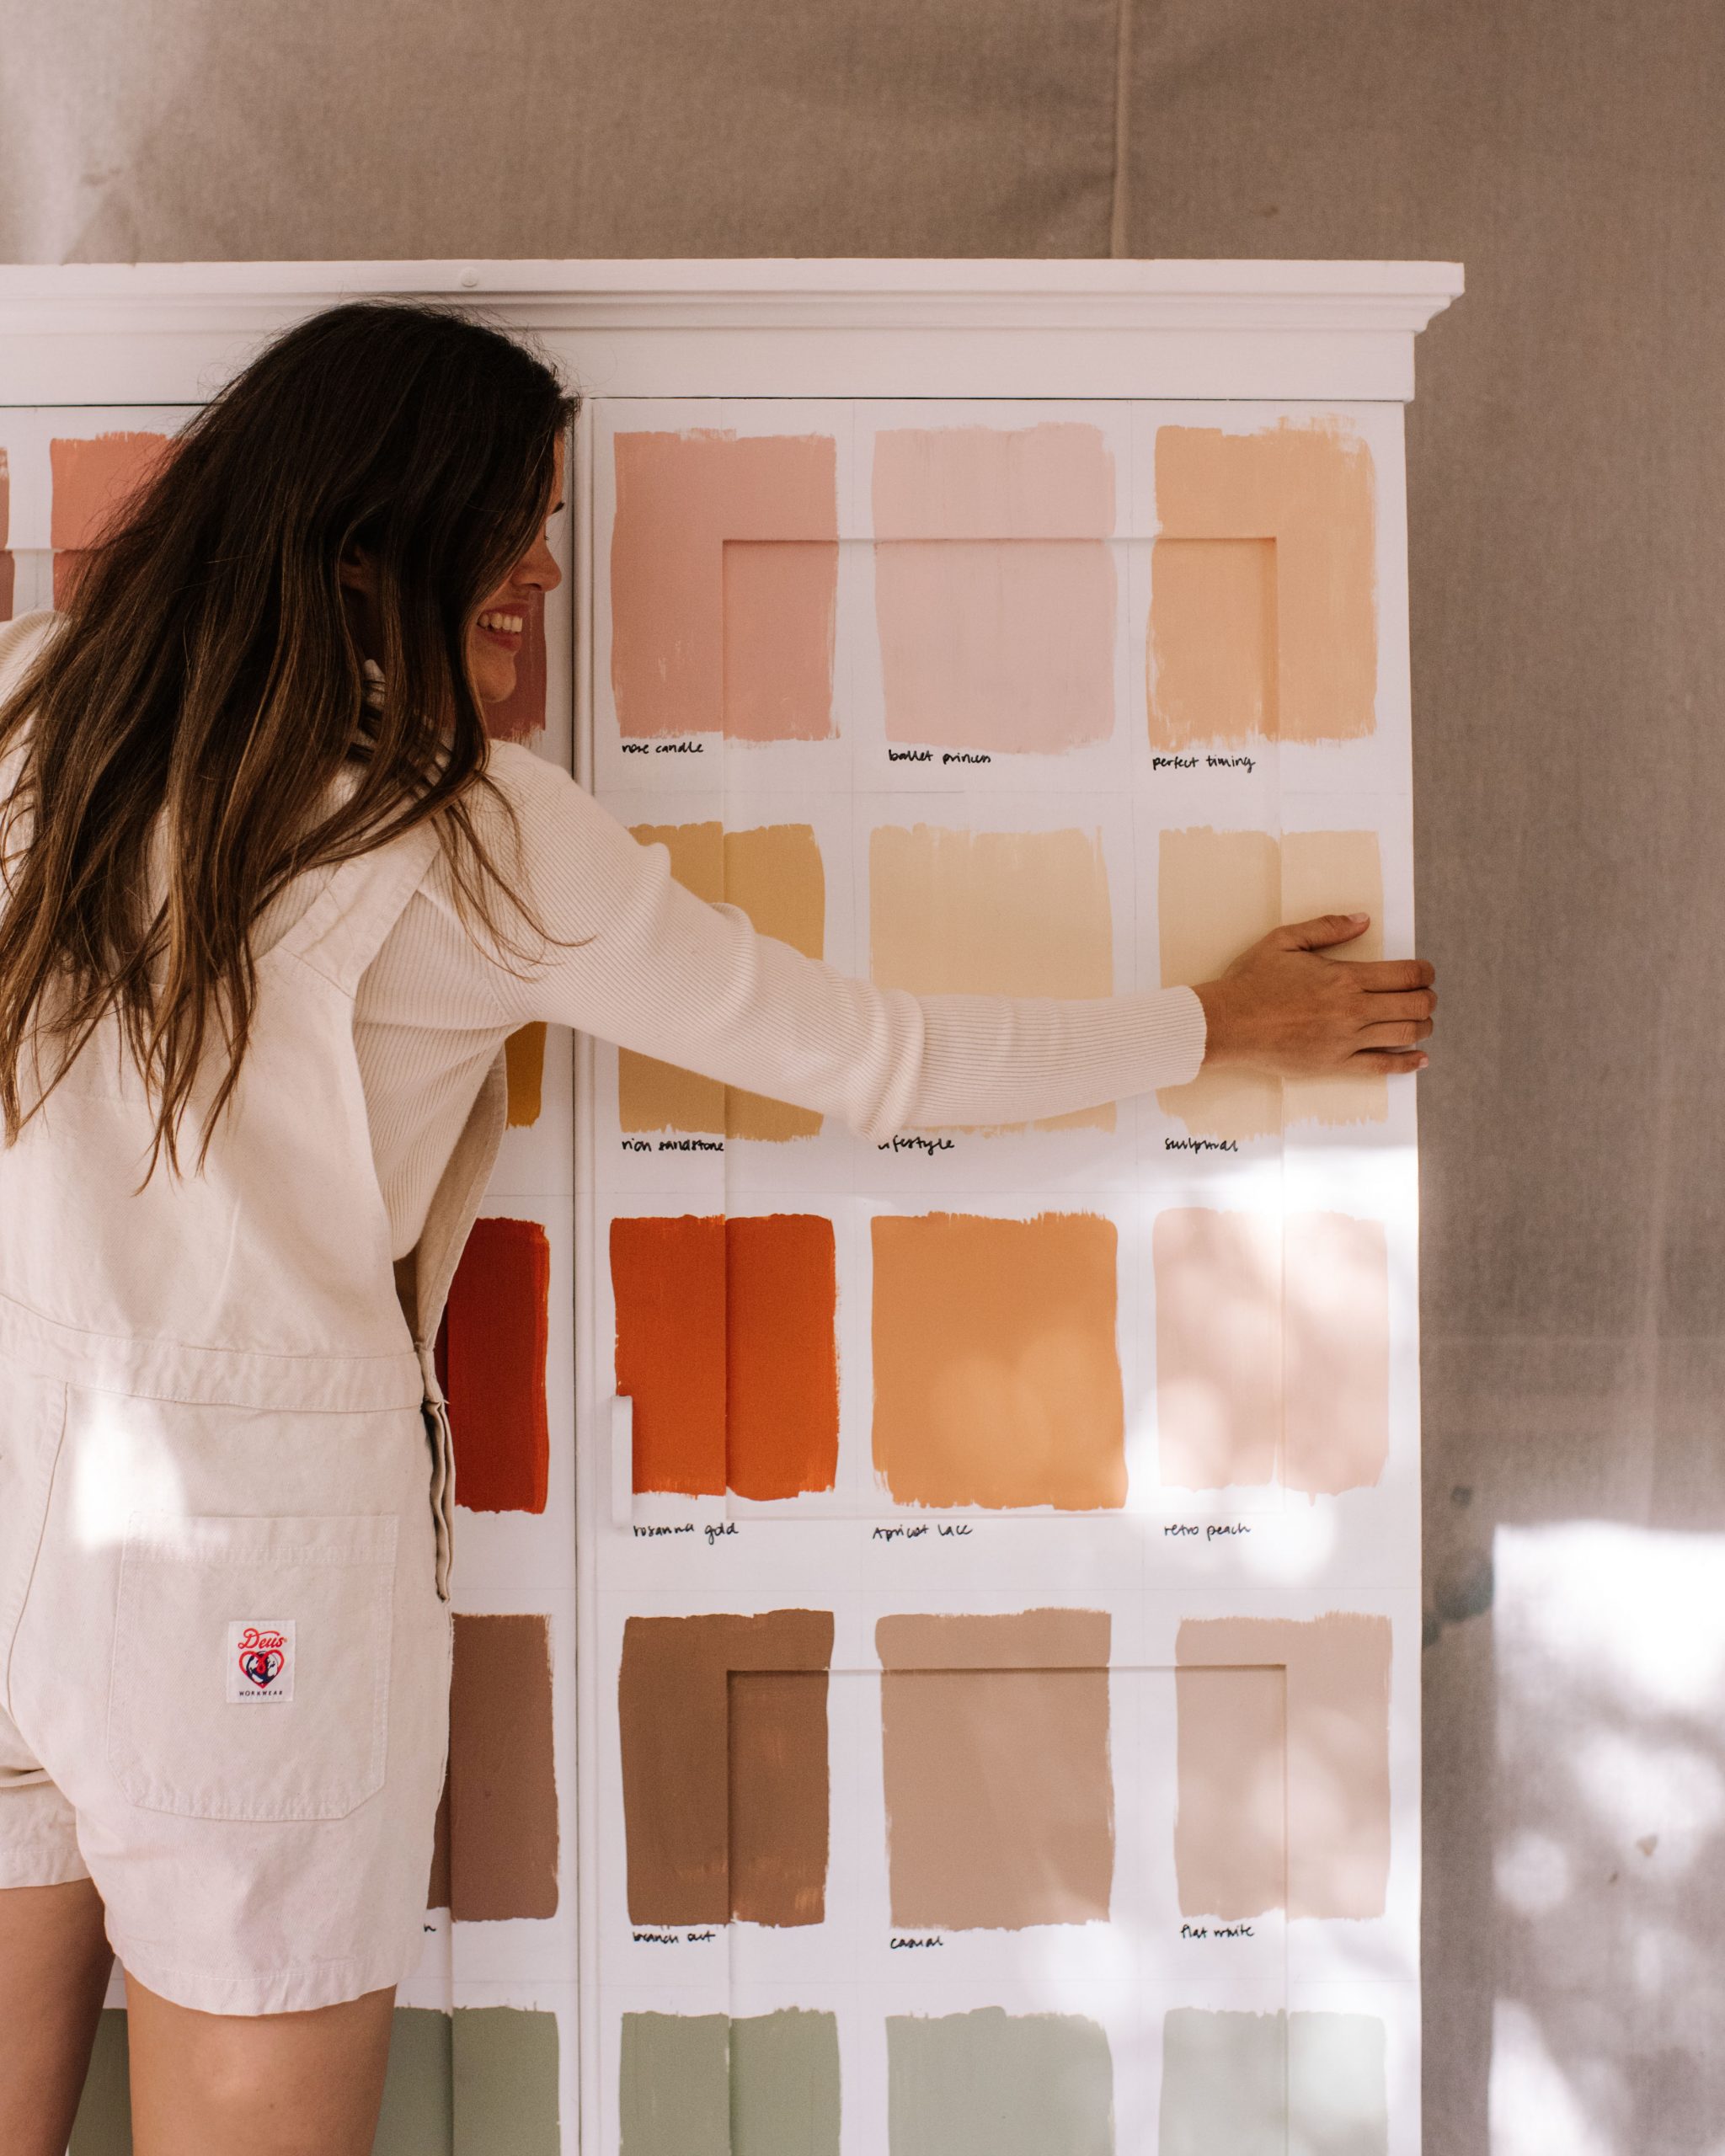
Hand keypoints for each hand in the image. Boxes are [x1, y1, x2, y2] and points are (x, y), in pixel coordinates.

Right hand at [1194, 914, 1434, 1078]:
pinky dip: (1408, 1063)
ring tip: (1424, 1022)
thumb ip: (1328, 927)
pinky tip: (1420, 1059)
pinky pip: (1382, 1067)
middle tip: (1426, 996)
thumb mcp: (1285, 940)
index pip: (1407, 974)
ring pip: (1405, 1035)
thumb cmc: (1252, 981)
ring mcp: (1346, 1040)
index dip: (1426, 972)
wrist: (1227, 1023)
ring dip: (1424, 1027)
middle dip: (1429, 999)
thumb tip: (1364, 920)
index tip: (1426, 973)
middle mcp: (1353, 1010)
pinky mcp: (1335, 1064)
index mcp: (1345, 977)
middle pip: (1415, 1005)